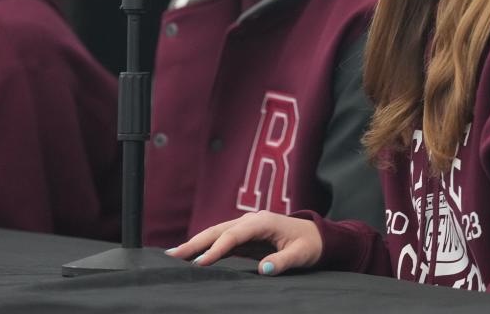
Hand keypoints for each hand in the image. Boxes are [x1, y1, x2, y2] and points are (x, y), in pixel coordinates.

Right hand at [165, 210, 322, 275]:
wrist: (317, 236)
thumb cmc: (310, 245)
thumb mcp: (301, 254)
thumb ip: (282, 261)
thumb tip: (263, 269)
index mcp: (263, 222)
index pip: (233, 236)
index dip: (216, 249)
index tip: (199, 263)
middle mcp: (251, 220)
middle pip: (218, 231)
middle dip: (195, 242)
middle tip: (172, 255)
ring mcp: (247, 226)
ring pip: (216, 233)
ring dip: (196, 243)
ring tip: (174, 255)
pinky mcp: (245, 235)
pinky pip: (222, 240)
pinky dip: (206, 246)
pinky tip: (192, 255)